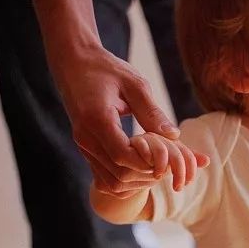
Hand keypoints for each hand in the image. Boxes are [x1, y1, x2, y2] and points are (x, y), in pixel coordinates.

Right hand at [52, 45, 208, 194]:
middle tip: (168, 162)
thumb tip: (174, 135)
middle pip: (120, 175)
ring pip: (112, 183)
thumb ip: (152, 111)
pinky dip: (127, 180)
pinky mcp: (85, 151)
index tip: (167, 155)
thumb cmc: (107, 69)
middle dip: (148, 174)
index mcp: (96, 119)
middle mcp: (86, 138)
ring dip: (139, 181)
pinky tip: (143, 166)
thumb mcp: (135, 84)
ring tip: (157, 165)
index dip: (149, 162)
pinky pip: (105, 179)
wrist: (74, 64)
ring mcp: (83, 147)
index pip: (124, 156)